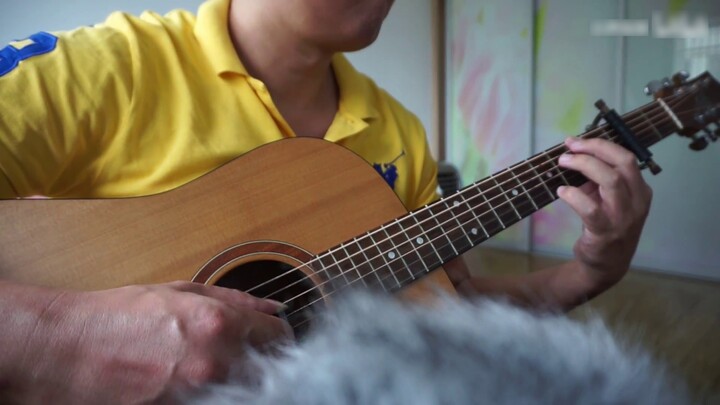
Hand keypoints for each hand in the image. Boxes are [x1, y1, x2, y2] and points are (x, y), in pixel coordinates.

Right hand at [11, 281, 289, 403]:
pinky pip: (218, 401)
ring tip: (207, 365)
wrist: (68, 353)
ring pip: (247, 390)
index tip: (269, 334)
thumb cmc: (120, 317)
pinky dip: (215, 392)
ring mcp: (199, 396)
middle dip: (260, 358)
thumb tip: (273, 307)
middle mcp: (215, 364)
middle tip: (239, 351)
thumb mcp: (180, 293)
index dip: (275, 333)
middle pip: (269, 368)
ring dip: (239, 378)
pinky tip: (194, 381)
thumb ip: (235, 299)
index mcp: (218, 325)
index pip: (278, 334)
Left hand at [557, 137, 652, 287]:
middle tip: (569, 147)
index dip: (600, 144)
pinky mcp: (606, 233)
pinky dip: (574, 196)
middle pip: (622, 164)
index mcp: (640, 190)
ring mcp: (624, 218)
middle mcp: (637, 202)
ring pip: (611, 181)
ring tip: (563, 162)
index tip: (576, 140)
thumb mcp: (609, 200)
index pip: (626, 157)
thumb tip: (576, 153)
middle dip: (594, 149)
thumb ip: (598, 180)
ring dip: (584, 166)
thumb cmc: (606, 226)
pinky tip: (562, 191)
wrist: (606, 265)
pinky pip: (590, 209)